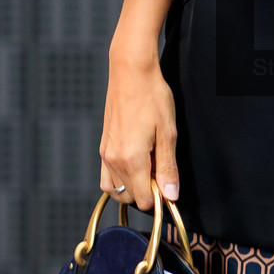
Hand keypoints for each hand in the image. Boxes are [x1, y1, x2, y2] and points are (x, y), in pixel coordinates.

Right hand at [100, 0, 179, 211]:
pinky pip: (107, 177)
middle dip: (147, 191)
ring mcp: (105, 154)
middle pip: (130, 197)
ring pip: (116, 190)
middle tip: (161, 168)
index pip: (145, 200)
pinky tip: (135, 163)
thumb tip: (171, 196)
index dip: (160, 197)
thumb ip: (167, 168)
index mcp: (131, 160)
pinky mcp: (102, 147)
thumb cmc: (153, 97)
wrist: (130, 72)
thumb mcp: (168, 133)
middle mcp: (114, 161)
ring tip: (148, 166)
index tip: (169, 182)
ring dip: (132, 187)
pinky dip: (120, 179)